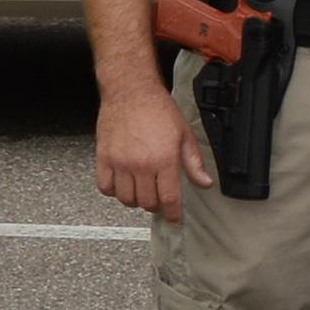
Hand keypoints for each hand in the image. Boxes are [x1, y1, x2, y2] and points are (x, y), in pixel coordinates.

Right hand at [96, 76, 215, 219]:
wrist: (131, 91)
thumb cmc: (158, 109)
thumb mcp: (184, 134)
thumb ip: (194, 162)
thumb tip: (205, 183)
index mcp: (164, 159)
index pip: (170, 199)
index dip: (174, 214)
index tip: (175, 219)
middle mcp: (141, 164)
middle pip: (147, 203)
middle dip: (156, 206)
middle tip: (160, 199)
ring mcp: (120, 162)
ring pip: (126, 199)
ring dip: (136, 200)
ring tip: (142, 190)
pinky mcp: (104, 158)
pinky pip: (105, 188)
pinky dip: (114, 191)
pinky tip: (123, 183)